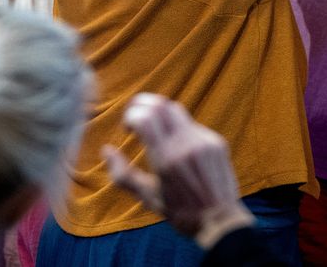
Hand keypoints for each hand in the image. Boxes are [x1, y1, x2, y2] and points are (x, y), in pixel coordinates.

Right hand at [102, 93, 253, 248]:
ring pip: (177, 111)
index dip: (131, 115)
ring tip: (153, 130)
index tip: (127, 128)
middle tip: (135, 118)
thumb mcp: (147, 197)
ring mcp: (204, 140)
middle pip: (161, 105)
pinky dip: (178, 128)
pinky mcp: (216, 141)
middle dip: (142, 105)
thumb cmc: (180, 212)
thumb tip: (106, 150)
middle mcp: (186, 144)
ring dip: (160, 114)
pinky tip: (176, 145)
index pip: (146, 117)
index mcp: (166, 159)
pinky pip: (192, 125)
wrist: (220, 220)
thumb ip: (122, 174)